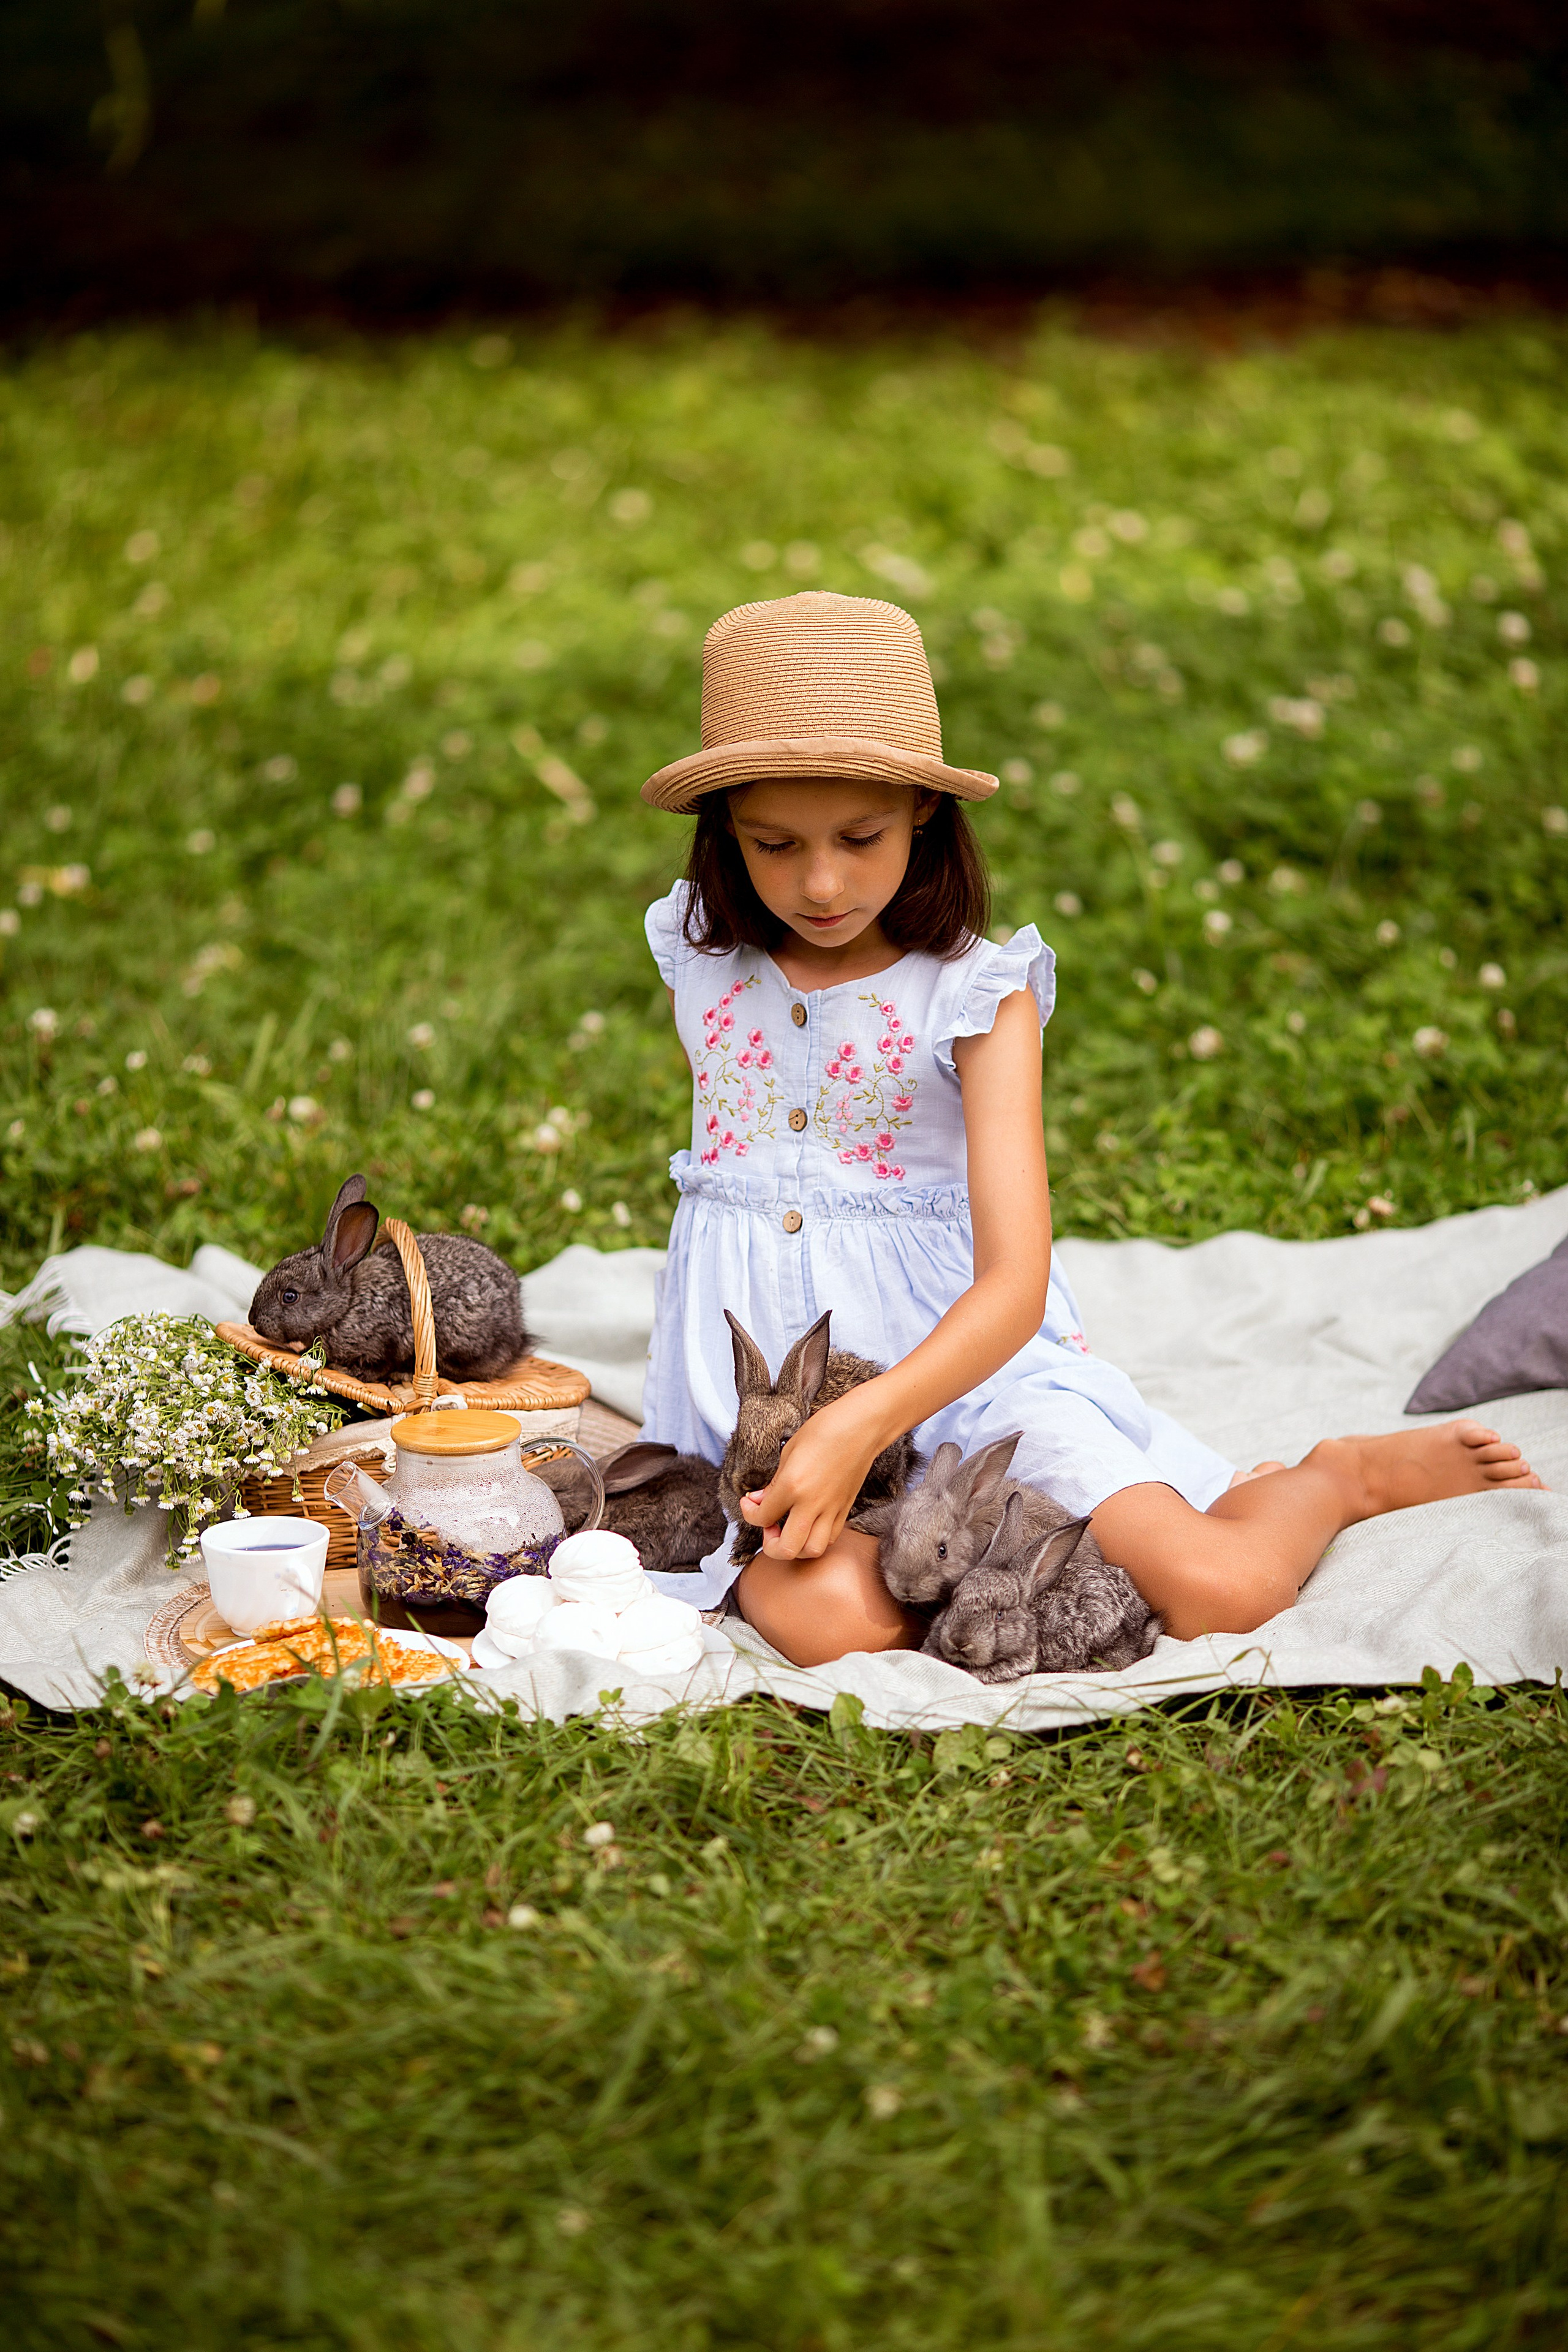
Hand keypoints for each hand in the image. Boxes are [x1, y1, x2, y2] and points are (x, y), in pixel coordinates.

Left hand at [739, 1389, 886, 1561]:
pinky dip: (815, 1538)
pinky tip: (808, 1523)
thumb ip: (773, 1483)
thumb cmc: (824, 1430)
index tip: (750, 1503)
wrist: (861, 1426)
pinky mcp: (845, 1509)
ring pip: (812, 1550)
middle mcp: (811, 1504)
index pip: (763, 1517)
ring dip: (796, 1547)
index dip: (749, 1513)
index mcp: (792, 1486)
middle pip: (787, 1549)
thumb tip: (758, 1500)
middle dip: (771, 1545)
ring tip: (789, 1529)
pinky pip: (830, 1538)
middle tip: (769, 1526)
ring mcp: (831, 1510)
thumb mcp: (789, 1452)